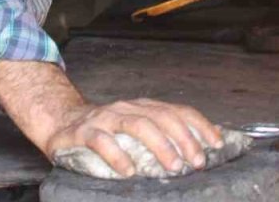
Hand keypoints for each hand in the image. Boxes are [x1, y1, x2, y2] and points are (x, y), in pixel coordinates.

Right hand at [46, 98, 223, 177]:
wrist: (61, 122)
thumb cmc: (105, 131)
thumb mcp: (135, 129)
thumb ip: (160, 136)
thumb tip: (197, 150)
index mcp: (143, 107)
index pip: (177, 111)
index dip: (200, 125)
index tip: (217, 143)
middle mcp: (128, 108)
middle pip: (162, 117)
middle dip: (183, 139)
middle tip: (196, 161)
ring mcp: (105, 118)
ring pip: (137, 125)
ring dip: (159, 145)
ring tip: (172, 166)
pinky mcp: (84, 132)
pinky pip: (102, 141)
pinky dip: (117, 155)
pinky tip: (128, 171)